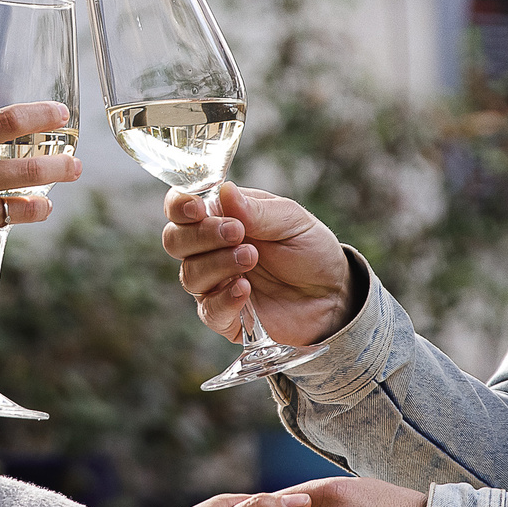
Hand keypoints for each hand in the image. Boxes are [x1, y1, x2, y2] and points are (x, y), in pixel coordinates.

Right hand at [164, 181, 354, 346]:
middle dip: (201, 235)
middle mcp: (209, 250)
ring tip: (251, 258)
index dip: (179, 206)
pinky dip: (224, 298)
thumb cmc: (310, 250)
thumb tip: (225, 190)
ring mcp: (214, 284)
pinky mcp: (225, 316)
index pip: (180, 207)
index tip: (198, 208)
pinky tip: (245, 289)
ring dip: (218, 264)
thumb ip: (258, 210)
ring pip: (189, 274)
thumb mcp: (292, 221)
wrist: (333, 296)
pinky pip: (209, 310)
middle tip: (237, 233)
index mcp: (220, 216)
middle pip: (174, 240)